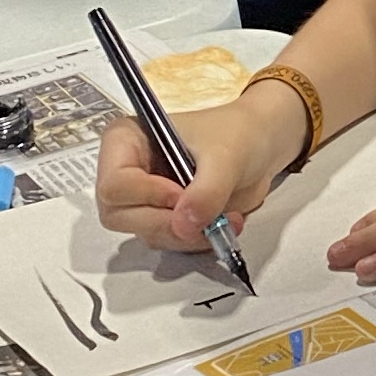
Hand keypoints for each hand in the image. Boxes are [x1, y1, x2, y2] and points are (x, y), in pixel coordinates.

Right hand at [95, 73, 310, 250]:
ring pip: (146, 233)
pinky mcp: (162, 218)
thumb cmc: (237, 134)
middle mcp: (127, 171)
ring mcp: (143, 198)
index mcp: (126, 140)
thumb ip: (206, 191)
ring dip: (186, 234)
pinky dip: (195, 240)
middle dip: (166, 222)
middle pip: (120, 215)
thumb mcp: (225, 157)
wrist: (260, 146)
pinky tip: (219, 224)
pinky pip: (167, 241)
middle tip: (202, 215)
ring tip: (223, 217)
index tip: (180, 194)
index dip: (147, 195)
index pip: (115, 183)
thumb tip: (184, 224)